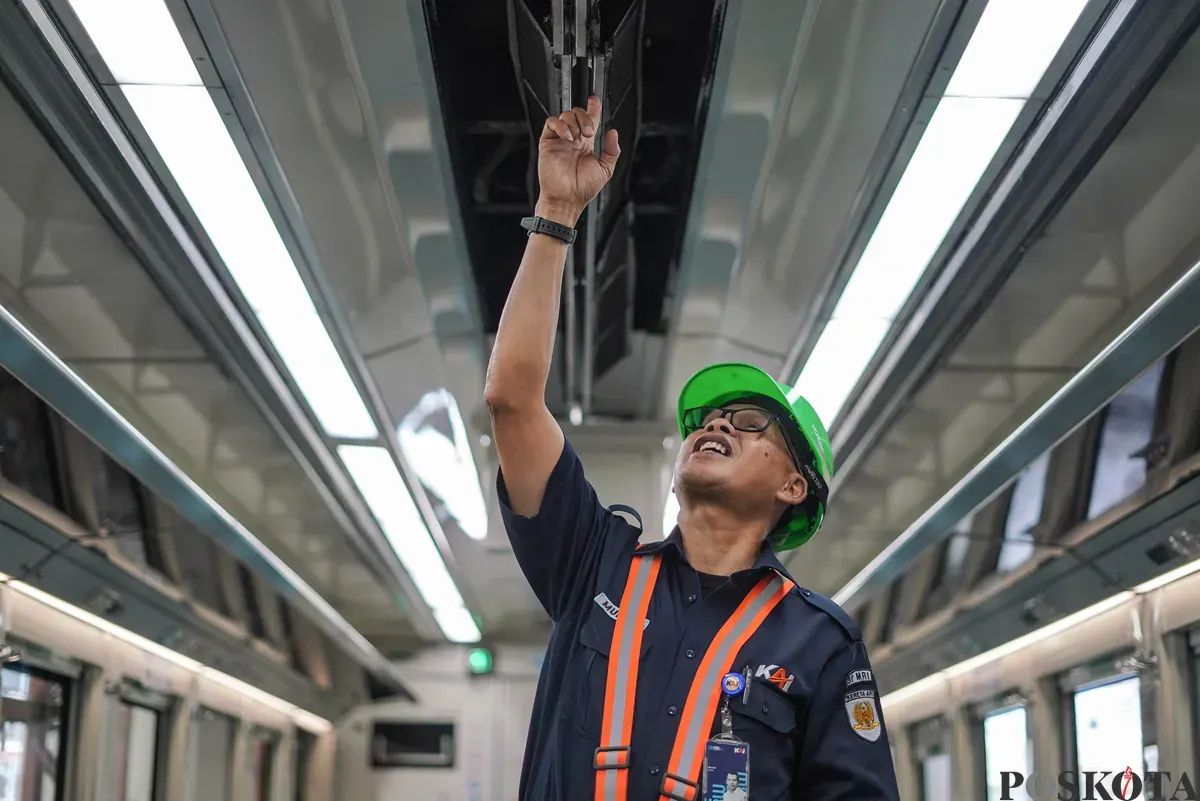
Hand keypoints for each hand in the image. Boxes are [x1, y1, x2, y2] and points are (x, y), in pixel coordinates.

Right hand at [536, 95, 619, 226]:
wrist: (567, 198)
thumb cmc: (583, 189)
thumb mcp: (605, 169)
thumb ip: (612, 151)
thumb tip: (613, 132)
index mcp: (586, 144)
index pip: (590, 119)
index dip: (593, 107)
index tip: (595, 100)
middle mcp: (573, 140)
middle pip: (578, 113)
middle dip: (585, 118)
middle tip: (588, 133)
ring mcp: (560, 140)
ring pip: (565, 115)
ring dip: (574, 123)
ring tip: (577, 138)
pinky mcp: (548, 142)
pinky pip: (551, 122)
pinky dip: (561, 125)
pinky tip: (568, 137)